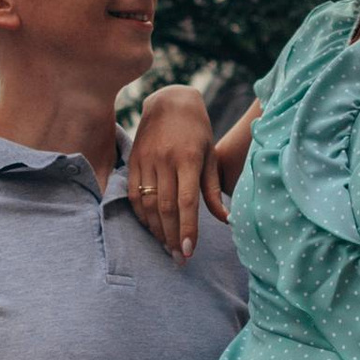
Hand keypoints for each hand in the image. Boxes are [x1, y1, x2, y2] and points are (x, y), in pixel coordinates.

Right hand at [126, 83, 227, 259]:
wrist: (169, 101)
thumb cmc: (197, 131)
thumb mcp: (210, 156)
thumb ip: (213, 190)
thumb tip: (226, 220)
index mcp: (188, 159)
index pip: (186, 202)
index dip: (187, 229)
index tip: (188, 251)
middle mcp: (164, 161)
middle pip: (165, 208)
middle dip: (171, 237)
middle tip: (178, 258)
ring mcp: (145, 161)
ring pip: (146, 204)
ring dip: (156, 230)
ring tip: (166, 247)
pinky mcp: (133, 161)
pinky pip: (133, 194)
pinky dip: (141, 215)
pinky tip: (151, 228)